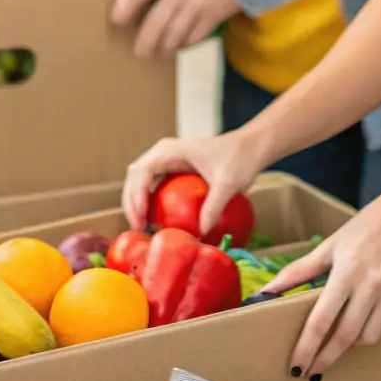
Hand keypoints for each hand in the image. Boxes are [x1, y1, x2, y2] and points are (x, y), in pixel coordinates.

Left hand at [109, 0, 242, 56]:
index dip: (122, 8)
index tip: (117, 19)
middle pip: (154, 24)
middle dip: (144, 42)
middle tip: (139, 51)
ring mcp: (196, 6)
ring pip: (173, 36)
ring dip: (164, 48)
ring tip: (159, 52)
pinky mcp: (212, 16)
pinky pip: (194, 38)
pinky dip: (185, 44)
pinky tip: (181, 45)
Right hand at [122, 130, 259, 232]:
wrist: (249, 148)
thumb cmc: (239, 159)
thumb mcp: (229, 183)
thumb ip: (214, 206)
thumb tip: (200, 232)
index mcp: (171, 150)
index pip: (143, 171)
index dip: (137, 194)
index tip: (142, 217)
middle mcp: (163, 153)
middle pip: (135, 176)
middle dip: (131, 202)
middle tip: (138, 228)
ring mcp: (167, 161)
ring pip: (140, 181)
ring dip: (136, 203)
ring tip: (143, 228)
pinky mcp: (173, 171)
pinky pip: (153, 186)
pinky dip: (148, 203)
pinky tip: (155, 222)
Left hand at [263, 183, 380, 378]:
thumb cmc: (366, 226)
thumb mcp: (331, 244)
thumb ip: (300, 270)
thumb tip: (269, 289)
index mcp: (346, 272)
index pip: (321, 320)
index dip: (307, 347)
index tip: (296, 366)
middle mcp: (370, 287)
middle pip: (344, 337)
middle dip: (326, 358)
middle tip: (313, 371)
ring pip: (368, 338)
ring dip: (351, 344)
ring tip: (341, 338)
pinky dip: (375, 332)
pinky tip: (367, 323)